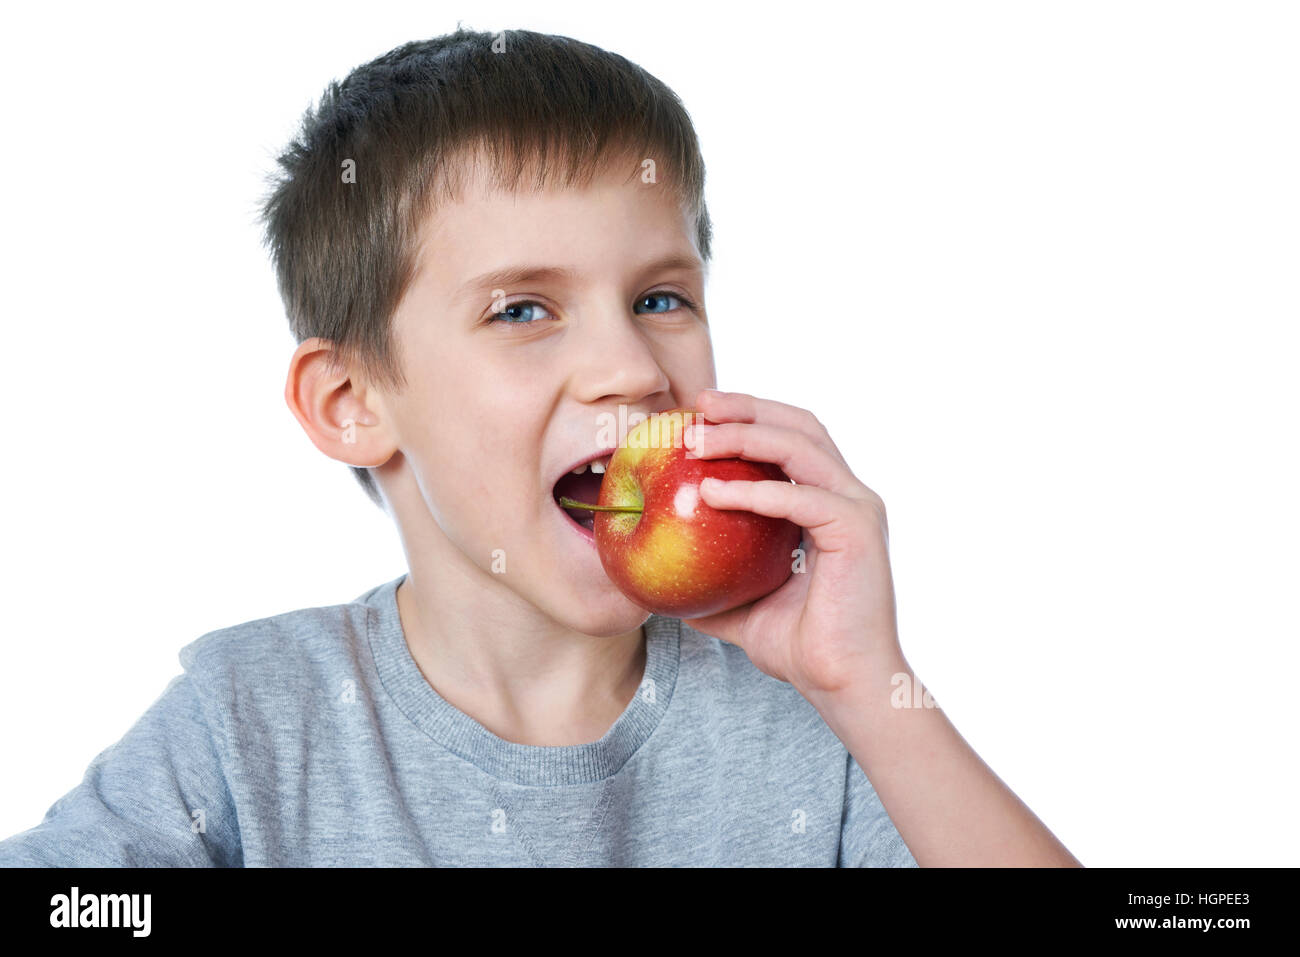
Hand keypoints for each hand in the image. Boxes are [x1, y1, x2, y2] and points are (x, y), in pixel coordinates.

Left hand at [682, 389, 901, 696]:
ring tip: (695, 440)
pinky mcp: (856, 531)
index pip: (789, 439)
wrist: (844, 686)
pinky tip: (712, 493)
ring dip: (744, 434)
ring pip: (799, 446)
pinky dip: (755, 491)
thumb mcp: (741, 607)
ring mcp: (857, 509)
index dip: (746, 417)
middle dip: (745, 407)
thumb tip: (655, 578)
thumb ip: (710, 584)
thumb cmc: (802, 649)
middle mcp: (848, 496)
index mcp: (828, 502)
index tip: (696, 414)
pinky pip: (800, 497)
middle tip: (696, 407)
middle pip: (798, 425)